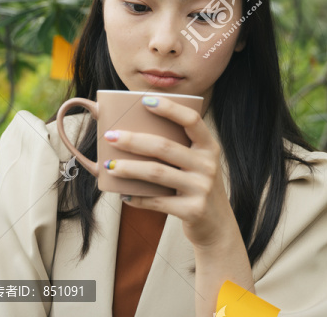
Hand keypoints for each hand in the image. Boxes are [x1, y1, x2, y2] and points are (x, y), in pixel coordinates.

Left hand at [102, 95, 235, 249]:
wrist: (218, 226)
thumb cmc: (198, 187)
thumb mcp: (198, 164)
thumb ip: (178, 149)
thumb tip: (134, 133)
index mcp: (209, 147)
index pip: (191, 120)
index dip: (169, 108)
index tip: (144, 100)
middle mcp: (208, 165)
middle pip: (164, 147)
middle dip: (133, 140)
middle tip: (110, 136)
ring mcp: (202, 188)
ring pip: (156, 173)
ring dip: (128, 168)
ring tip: (108, 165)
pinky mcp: (193, 210)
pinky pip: (157, 201)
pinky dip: (137, 197)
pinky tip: (123, 194)